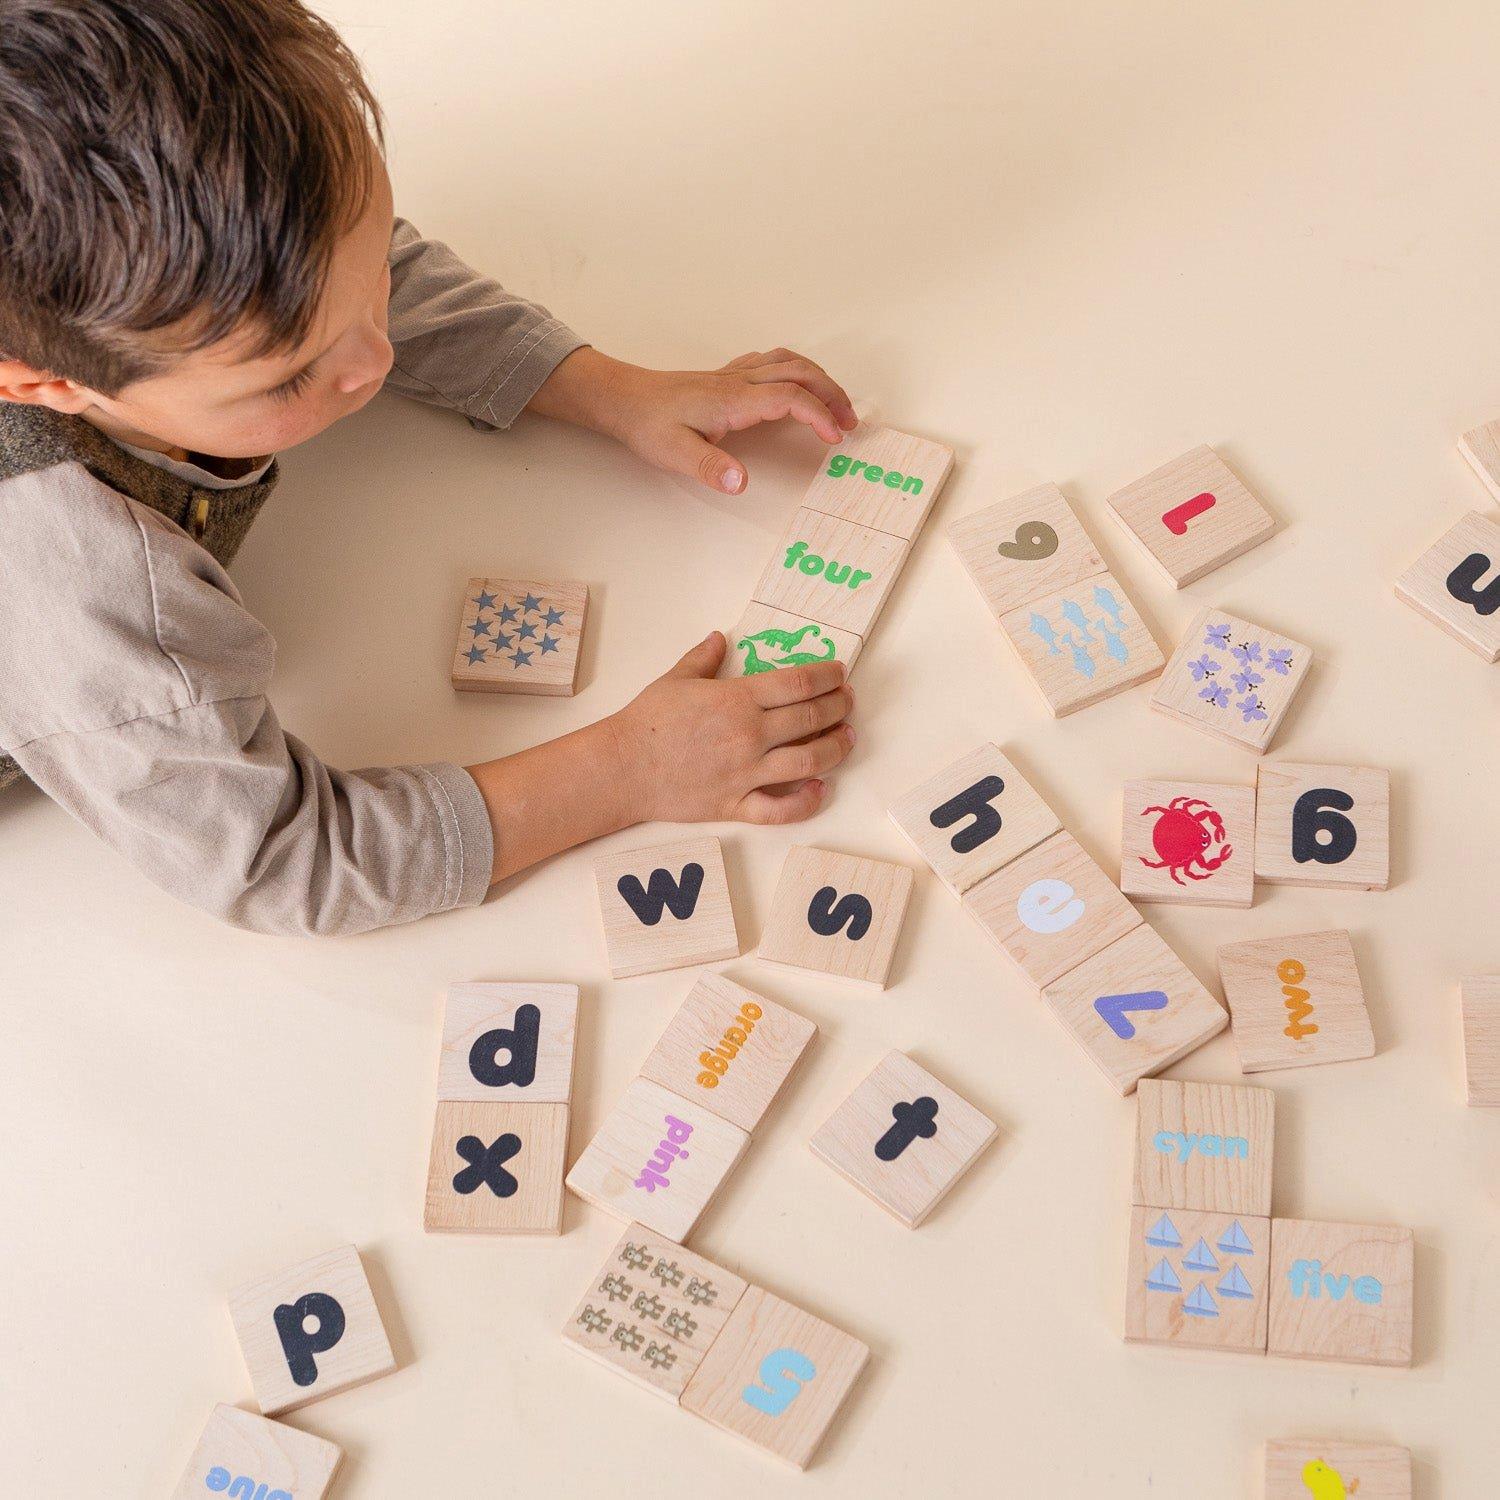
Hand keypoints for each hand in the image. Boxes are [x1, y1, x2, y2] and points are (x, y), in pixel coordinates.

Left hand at [529, 346, 858, 494]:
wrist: (624, 398)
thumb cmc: (648, 425)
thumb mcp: (675, 454)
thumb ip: (710, 468)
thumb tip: (741, 483)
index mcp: (733, 399)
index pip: (790, 398)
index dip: (818, 416)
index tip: (835, 438)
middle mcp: (739, 381)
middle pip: (800, 373)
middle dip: (832, 395)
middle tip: (850, 424)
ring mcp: (735, 375)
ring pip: (789, 362)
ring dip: (819, 380)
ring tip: (836, 406)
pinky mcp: (728, 376)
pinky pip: (772, 362)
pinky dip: (797, 371)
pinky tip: (797, 386)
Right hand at [606, 633, 854, 823]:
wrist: (622, 767)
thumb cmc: (647, 722)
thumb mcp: (675, 678)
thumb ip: (704, 657)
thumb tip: (719, 637)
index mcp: (737, 699)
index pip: (799, 683)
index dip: (827, 676)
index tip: (838, 673)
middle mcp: (749, 735)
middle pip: (812, 718)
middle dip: (839, 707)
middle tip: (848, 701)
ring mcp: (746, 773)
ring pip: (809, 762)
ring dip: (837, 748)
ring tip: (847, 738)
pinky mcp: (735, 804)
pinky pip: (781, 809)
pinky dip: (807, 802)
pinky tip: (821, 789)